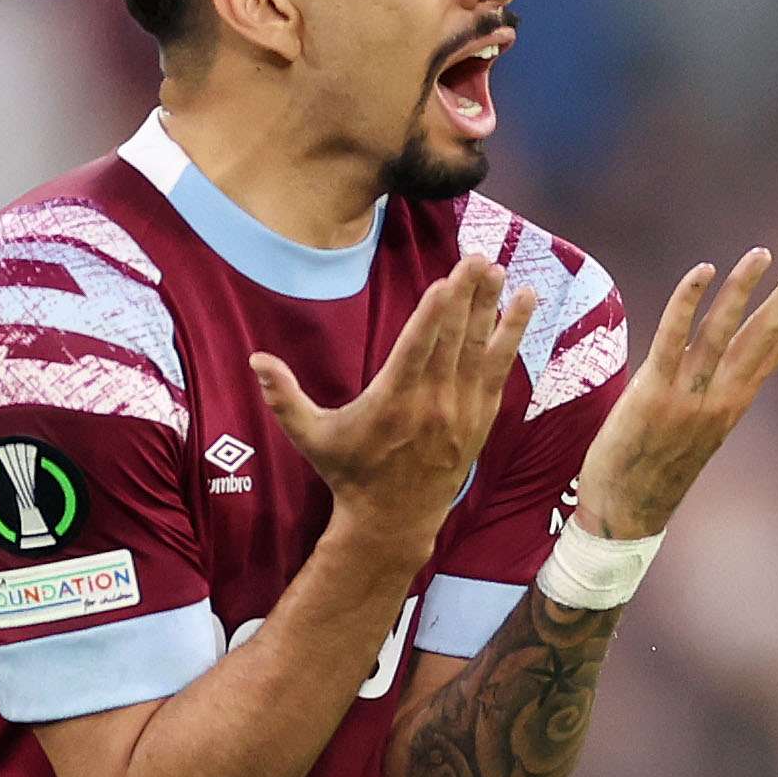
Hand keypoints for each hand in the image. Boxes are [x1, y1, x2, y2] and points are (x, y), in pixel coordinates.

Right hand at [251, 257, 537, 553]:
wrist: (394, 519)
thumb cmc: (349, 471)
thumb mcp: (311, 437)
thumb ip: (284, 398)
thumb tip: (255, 359)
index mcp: (392, 403)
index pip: (416, 351)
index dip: (432, 316)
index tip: (445, 283)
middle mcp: (432, 404)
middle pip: (453, 341)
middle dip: (466, 297)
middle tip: (478, 257)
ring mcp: (461, 411)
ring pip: (480, 351)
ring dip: (493, 310)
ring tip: (502, 273)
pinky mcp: (480, 417)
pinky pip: (498, 370)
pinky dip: (510, 337)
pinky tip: (522, 306)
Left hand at [574, 249, 777, 539]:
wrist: (626, 513)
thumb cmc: (652, 469)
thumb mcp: (693, 428)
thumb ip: (705, 390)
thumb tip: (708, 358)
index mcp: (734, 402)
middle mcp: (722, 396)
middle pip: (766, 335)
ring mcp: (690, 395)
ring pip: (723, 331)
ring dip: (744, 288)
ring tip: (763, 253)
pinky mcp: (653, 393)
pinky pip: (672, 339)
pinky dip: (687, 303)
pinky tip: (703, 271)